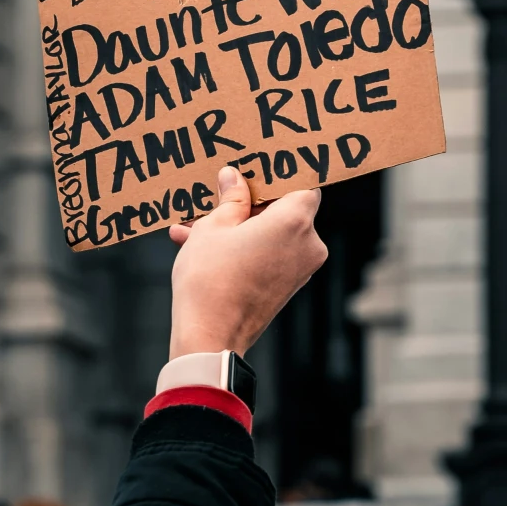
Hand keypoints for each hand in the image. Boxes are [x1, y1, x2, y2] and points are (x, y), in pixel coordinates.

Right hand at [167, 166, 326, 357]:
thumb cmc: (211, 279)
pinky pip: (270, 255)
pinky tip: (202, 245)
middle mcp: (308, 244)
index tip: (258, 168)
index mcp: (296, 220)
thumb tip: (233, 178)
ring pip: (272, 233)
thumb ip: (230, 198)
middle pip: (286, 208)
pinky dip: (244, 248)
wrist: (209, 337)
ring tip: (197, 225)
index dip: (280, 174)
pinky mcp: (289, 287)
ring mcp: (301, 268)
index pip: (303, 182)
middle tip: (220, 193)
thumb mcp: (213, 227)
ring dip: (239, 226)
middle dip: (250, 201)